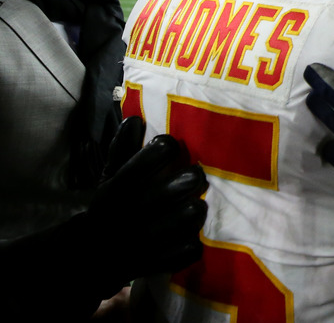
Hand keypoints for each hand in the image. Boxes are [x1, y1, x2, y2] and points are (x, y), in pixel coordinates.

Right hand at [85, 117, 208, 287]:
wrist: (89, 257)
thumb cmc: (110, 206)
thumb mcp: (109, 177)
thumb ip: (123, 149)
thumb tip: (135, 119)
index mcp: (115, 190)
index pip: (143, 162)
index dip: (163, 148)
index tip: (170, 146)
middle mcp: (128, 215)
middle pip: (173, 190)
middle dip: (190, 178)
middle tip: (195, 176)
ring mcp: (142, 242)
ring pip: (186, 218)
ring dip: (195, 209)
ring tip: (195, 205)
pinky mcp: (156, 264)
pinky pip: (187, 250)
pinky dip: (192, 242)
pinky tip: (189, 235)